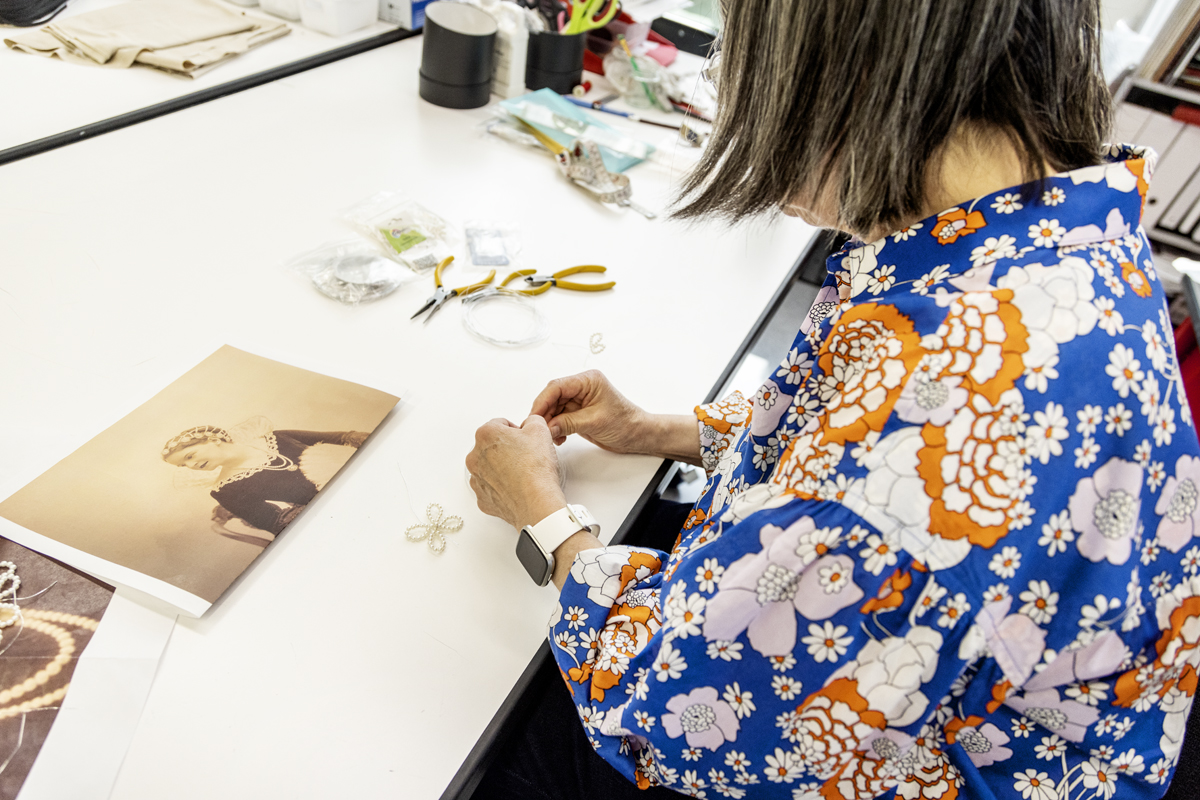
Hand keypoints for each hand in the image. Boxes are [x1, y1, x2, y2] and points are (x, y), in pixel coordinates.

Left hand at [466, 415, 566, 528]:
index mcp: (486, 435)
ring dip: (502, 468)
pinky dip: (501, 487)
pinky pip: (491, 488)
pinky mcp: (482, 498)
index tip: (525, 439)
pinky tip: (516, 487)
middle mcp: (475, 456)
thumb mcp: (540, 428)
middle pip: (491, 446)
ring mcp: (477, 479)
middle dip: (506, 449)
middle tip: (525, 456)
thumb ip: (532, 420)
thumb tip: (530, 424)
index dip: (516, 430)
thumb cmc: (535, 467)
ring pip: (489, 468)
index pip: (500, 424)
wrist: (536, 500)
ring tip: (521, 473)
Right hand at [530, 370, 650, 452]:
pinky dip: (556, 428)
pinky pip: (560, 418)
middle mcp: (582, 388)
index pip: (557, 387)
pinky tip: (559, 438)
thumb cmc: (626, 423)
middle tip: (539, 429)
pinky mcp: (578, 413)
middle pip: (552, 397)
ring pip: (554, 409)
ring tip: (551, 436)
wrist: (638, 435)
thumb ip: (567, 423)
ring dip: (550, 423)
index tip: (534, 416)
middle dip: (544, 414)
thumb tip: (546, 427)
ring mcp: (579, 400)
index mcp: (588, 381)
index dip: (542, 401)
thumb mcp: (594, 422)